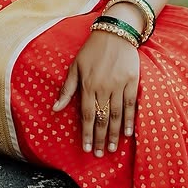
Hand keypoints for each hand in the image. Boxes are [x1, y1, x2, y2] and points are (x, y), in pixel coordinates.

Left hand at [52, 31, 139, 155]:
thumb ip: (67, 89)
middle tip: (99, 154)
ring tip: (112, 148)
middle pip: (102, 118)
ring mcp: (119, 84)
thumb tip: (55, 108)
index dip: (87, 133)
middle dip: (100, 138)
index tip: (86, 148)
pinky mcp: (132, 81)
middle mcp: (103, 87)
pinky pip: (131, 104)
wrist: (114, 33)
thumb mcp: (75, 67)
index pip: (87, 115)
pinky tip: (128, 133)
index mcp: (88, 85)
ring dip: (114, 133)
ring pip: (117, 114)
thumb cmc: (91, 50)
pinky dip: (130, 119)